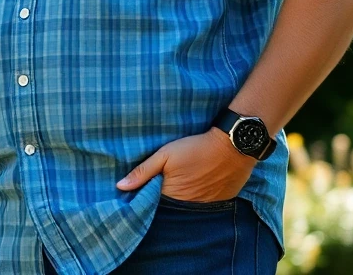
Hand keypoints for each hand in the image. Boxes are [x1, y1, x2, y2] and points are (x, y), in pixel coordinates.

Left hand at [117, 129, 255, 201]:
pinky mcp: (220, 201)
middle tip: (158, 187)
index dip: (145, 198)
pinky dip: (197, 199)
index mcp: (172, 195)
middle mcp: (189, 205)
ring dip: (180, 200)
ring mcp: (206, 205)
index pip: (153, 204)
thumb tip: (120, 186)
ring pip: (187, 207)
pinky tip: (195, 187)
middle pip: (170, 207)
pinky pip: (204, 205)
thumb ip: (142, 172)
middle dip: (161, 200)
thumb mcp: (164, 155)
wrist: (232, 146)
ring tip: (178, 186)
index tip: (138, 192)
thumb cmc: (195, 148)